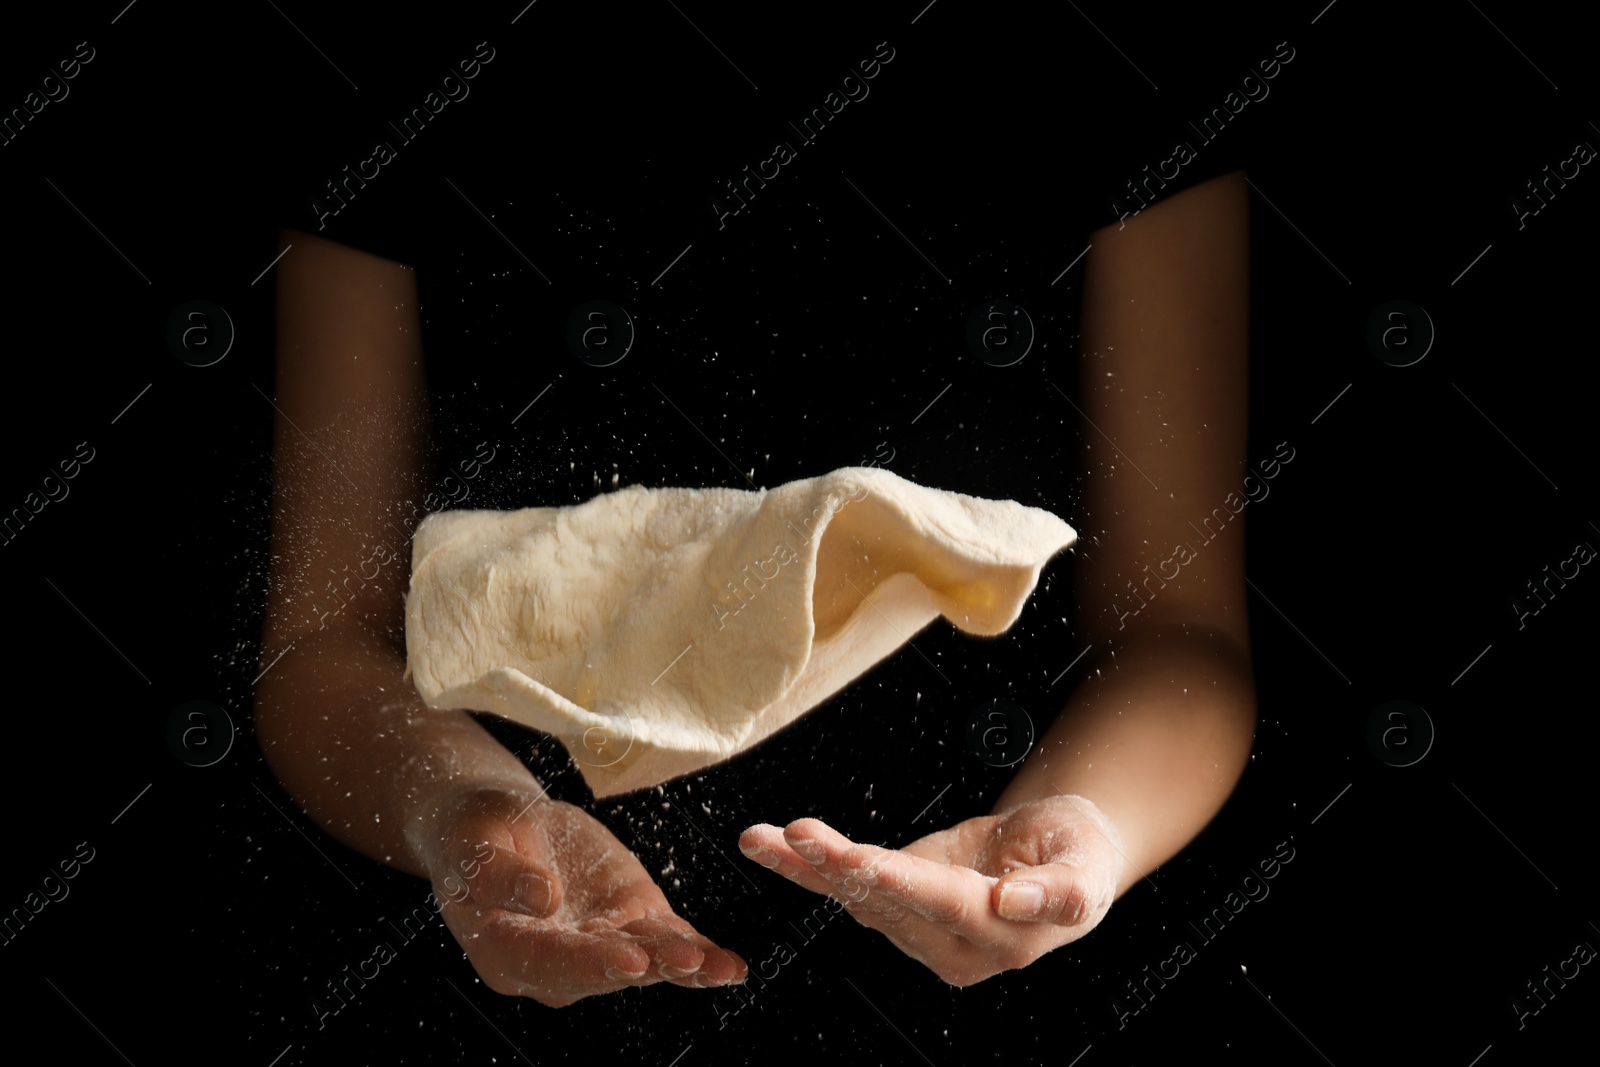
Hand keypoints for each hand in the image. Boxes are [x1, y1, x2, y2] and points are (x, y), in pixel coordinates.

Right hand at [418, 787, 747, 1006]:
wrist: (500, 826)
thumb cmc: (474, 837)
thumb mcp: (473, 844)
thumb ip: (501, 875)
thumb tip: (543, 897)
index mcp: (507, 951)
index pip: (549, 961)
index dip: (589, 963)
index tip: (626, 958)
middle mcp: (556, 962)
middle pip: (603, 969)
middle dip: (646, 966)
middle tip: (682, 960)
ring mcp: (597, 944)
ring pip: (644, 961)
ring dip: (682, 965)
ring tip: (718, 968)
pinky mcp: (630, 921)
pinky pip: (667, 942)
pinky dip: (699, 954)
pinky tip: (728, 966)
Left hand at [738, 794, 1123, 986]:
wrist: (1062, 854)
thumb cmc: (1079, 853)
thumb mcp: (1088, 865)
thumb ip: (1060, 891)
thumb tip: (1013, 905)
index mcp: (1003, 934)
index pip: (943, 904)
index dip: (899, 881)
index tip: (859, 860)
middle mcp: (954, 943)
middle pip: (888, 901)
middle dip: (838, 866)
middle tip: (796, 835)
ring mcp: (920, 930)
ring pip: (856, 897)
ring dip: (806, 866)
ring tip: (763, 838)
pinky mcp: (898, 906)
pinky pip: (846, 887)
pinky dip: (803, 867)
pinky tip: (768, 847)